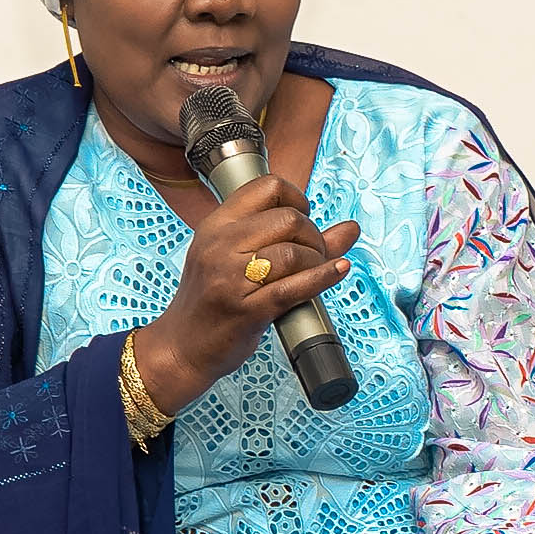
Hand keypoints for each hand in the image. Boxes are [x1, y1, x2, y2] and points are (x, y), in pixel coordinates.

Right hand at [128, 173, 359, 412]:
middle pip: (289, 218)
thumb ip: (292, 239)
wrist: (183, 346)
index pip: (268, 186)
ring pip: (294, 252)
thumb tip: (351, 228)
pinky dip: (323, 277)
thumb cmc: (213, 300)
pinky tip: (337, 271)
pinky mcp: (245, 310)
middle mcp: (219, 246)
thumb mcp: (239, 259)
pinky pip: (294, 287)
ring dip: (317, 261)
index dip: (297, 200)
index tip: (301, 221)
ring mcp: (230, 278)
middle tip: (312, 255)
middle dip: (313, 236)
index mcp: (216, 225)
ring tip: (313, 272)